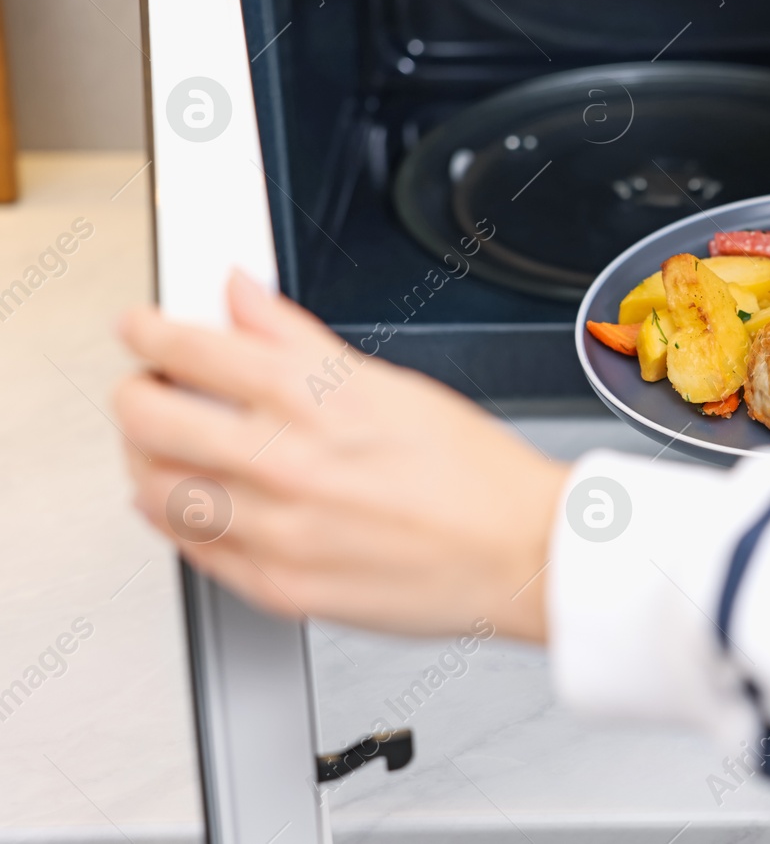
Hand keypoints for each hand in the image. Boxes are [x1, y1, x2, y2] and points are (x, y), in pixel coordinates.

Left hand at [113, 272, 568, 641]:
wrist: (520, 555)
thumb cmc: (474, 475)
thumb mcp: (390, 384)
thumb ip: (299, 338)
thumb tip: (244, 297)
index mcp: (317, 400)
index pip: (192, 348)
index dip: (150, 331)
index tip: (142, 329)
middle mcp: (288, 464)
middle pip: (149, 417)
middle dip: (134, 393)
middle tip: (145, 388)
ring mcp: (277, 531)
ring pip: (156, 489)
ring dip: (147, 460)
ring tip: (167, 449)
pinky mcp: (279, 587)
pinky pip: (192, 551)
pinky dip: (180, 521)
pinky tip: (198, 504)